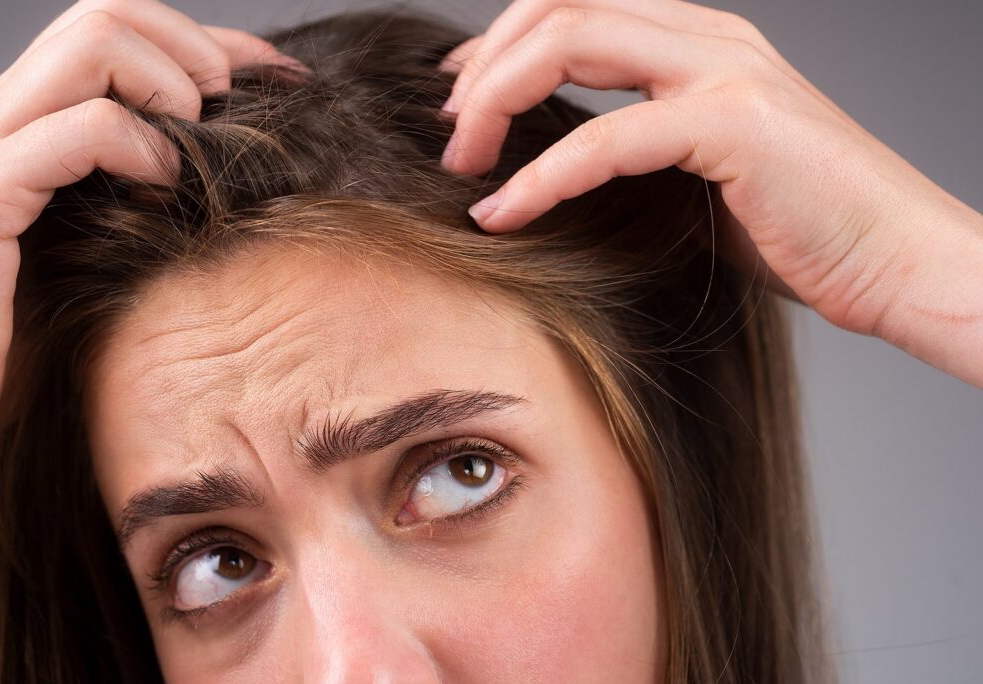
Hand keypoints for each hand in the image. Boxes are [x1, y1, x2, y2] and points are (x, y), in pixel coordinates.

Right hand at [0, 0, 305, 448]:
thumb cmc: (18, 339)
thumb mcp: (89, 249)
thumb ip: (134, 197)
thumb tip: (215, 179)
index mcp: (27, 127)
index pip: (120, 34)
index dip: (210, 41)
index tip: (282, 73)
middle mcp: (1, 120)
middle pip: (106, 14)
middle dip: (197, 46)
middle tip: (235, 108)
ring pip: (92, 43)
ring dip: (172, 86)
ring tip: (191, 151)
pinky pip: (82, 130)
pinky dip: (144, 148)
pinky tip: (164, 191)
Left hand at [438, 0, 982, 387]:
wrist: (896, 261)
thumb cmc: (801, 229)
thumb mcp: (698, 176)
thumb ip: (637, 153)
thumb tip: (556, 173)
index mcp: (699, 42)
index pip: (575, 10)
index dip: (503, 48)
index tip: (461, 105)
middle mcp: (709, 38)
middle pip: (560, 7)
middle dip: (486, 66)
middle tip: (450, 135)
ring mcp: (724, 71)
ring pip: (573, 42)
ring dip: (496, 100)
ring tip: (460, 162)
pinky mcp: (734, 124)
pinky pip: (608, 138)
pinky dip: (542, 177)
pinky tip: (502, 215)